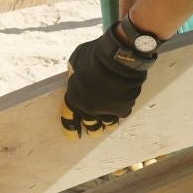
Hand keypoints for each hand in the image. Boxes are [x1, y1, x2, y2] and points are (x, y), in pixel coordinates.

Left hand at [61, 18, 156, 136]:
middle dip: (92, 128)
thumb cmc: (93, 56)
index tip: (73, 135)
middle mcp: (89, 110)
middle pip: (90, 125)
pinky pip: (122, 113)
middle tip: (93, 131)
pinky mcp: (123, 108)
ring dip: (107, 124)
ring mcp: (107, 111)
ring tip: (109, 126)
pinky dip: (122, 110)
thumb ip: (74, 73)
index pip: (69, 119)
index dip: (70, 128)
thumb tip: (75, 74)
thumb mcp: (75, 62)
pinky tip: (122, 110)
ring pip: (107, 123)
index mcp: (74, 100)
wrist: (116, 58)